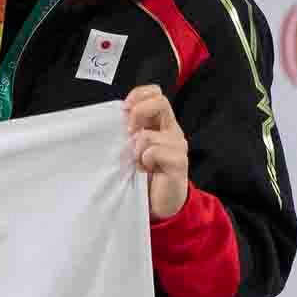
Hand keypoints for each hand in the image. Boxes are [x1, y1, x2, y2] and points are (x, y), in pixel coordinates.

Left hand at [123, 85, 189, 219]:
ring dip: (136, 149)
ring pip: (148, 134)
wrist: (159, 203)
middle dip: (138, 113)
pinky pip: (154, 151)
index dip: (139, 94)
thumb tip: (117, 113)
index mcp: (160, 123)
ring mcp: (178, 145)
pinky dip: (144, 161)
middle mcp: (171, 130)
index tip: (124, 108)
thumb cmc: (142, 174)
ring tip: (139, 163)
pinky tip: (146, 170)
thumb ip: (129, 130)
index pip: (156, 93)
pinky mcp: (179, 161)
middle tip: (128, 132)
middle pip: (160, 102)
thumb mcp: (132, 147)